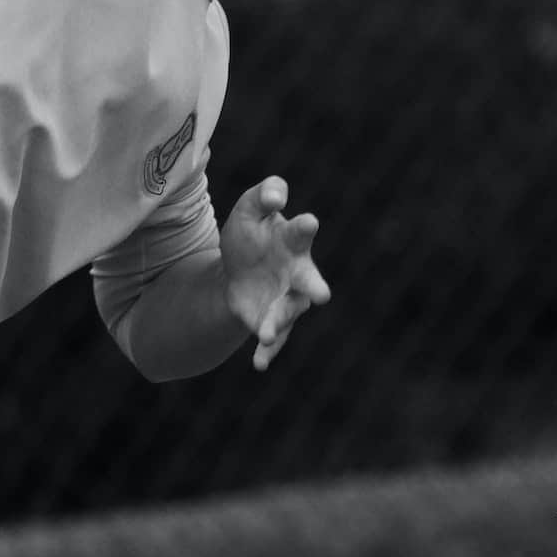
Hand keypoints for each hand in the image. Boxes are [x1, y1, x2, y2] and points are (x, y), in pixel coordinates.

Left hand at [220, 176, 330, 370]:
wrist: (234, 271)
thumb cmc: (252, 235)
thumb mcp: (250, 208)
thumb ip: (265, 193)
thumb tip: (275, 198)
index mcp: (293, 240)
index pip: (302, 230)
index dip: (305, 226)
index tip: (308, 221)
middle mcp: (297, 272)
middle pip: (310, 280)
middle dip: (315, 286)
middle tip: (321, 294)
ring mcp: (287, 299)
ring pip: (290, 312)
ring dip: (280, 321)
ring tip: (267, 331)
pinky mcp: (272, 321)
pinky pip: (274, 339)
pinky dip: (268, 350)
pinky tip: (259, 363)